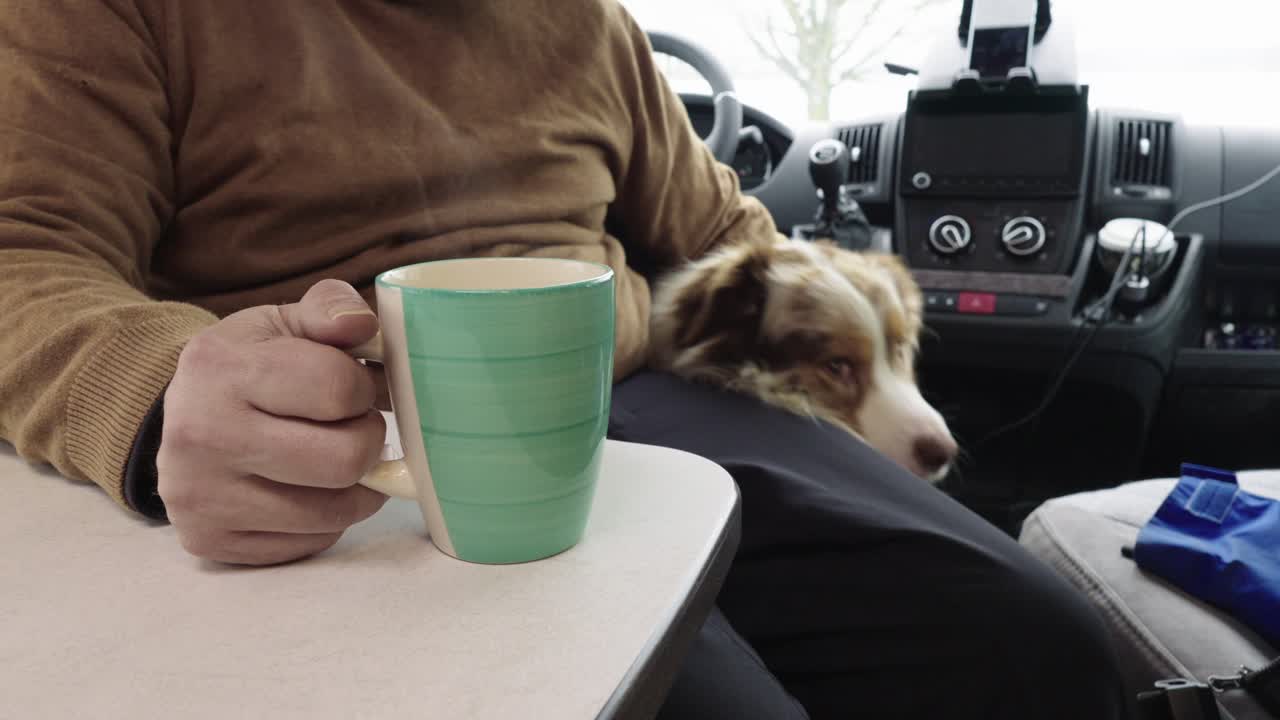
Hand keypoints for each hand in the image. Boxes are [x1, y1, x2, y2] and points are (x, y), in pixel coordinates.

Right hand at [158, 279, 388, 564]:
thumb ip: (331, 310)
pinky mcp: (210, 541)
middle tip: (352, 427)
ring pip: (334, 511)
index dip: (363, 388)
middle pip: (345, 460)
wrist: (180, 418)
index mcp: (219, 368)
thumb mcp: (282, 323)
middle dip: (366, 440)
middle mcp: (200, 436)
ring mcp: (201, 497)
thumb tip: (362, 324)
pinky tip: (307, 489)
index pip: (339, 389)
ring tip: (333, 455)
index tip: (351, 388)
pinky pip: (310, 543)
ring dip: (354, 485)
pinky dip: (326, 519)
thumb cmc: (248, 367)